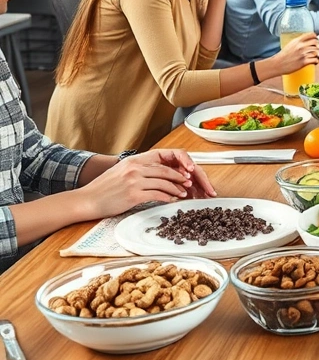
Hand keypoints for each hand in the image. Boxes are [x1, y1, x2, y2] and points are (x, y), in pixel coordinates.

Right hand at [77, 150, 215, 219]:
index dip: (177, 165)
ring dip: (177, 189)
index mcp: (134, 161)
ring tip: (183, 193)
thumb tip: (158, 174)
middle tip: (190, 183)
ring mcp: (134, 181)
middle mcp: (135, 168)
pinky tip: (172, 200)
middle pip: (166, 171)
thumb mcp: (122, 172)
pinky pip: (157, 195)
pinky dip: (168, 197)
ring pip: (164, 183)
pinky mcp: (133, 194)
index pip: (162, 159)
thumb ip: (139, 170)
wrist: (87, 200)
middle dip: (181, 177)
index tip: (186, 171)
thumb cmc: (104, 188)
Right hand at [272, 32, 318, 73]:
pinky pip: (315, 60)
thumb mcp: (290, 44)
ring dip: (316, 54)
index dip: (315, 37)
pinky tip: (313, 61)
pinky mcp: (304, 62)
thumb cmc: (283, 55)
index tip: (316, 39)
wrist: (278, 64)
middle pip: (316, 42)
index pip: (311, 34)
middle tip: (315, 49)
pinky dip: (316, 61)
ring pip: (316, 52)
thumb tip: (306, 40)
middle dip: (317, 46)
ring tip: (313, 56)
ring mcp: (303, 54)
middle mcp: (301, 46)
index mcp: (297, 41)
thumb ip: (298, 42)